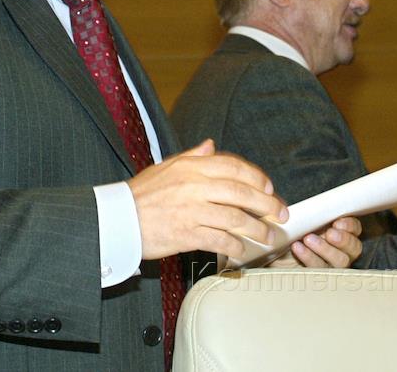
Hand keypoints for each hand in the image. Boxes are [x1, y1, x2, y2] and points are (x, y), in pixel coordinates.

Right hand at [128, 139, 287, 259]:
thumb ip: (192, 156)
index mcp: (190, 167)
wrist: (117, 220)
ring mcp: (191, 210)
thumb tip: (211, 146)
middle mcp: (193, 186)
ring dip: (257, 229)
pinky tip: (241, 249)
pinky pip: (220, 240)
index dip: (257, 178)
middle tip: (279, 214)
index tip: (269, 188)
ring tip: (267, 236)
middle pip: (241, 192)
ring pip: (236, 218)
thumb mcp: (166, 167)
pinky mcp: (187, 234)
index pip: (233, 167)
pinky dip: (235, 246)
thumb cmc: (141, 195)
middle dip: (267, 204)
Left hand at [270, 217, 363, 268]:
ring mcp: (331, 265)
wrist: (272, 252)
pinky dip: (309, 257)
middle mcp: (341, 251)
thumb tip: (313, 201)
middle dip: (343, 240)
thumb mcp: (300, 219)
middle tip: (329, 233)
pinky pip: (318, 269)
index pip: (355, 230)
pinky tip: (297, 247)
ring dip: (325, 248)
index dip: (350, 226)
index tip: (338, 222)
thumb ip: (312, 212)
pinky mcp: (317, 276)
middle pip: (354, 248)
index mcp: (340, 233)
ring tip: (308, 239)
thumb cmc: (290, 232)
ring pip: (339, 261)